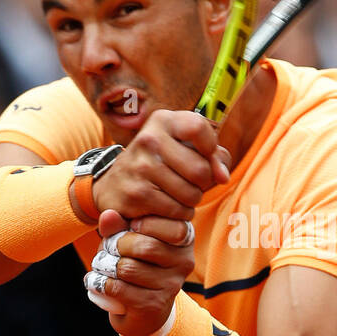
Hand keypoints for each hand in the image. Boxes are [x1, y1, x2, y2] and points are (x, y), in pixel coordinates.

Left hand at [86, 208, 194, 335]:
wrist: (142, 309)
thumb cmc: (135, 262)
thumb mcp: (127, 238)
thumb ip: (118, 225)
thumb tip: (108, 215)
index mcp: (184, 239)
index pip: (172, 226)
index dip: (144, 222)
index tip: (131, 227)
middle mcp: (183, 262)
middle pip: (145, 246)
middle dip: (116, 245)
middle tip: (108, 249)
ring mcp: (171, 285)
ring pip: (128, 268)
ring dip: (105, 266)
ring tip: (102, 266)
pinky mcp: (154, 305)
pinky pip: (118, 288)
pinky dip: (100, 283)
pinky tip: (97, 282)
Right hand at [93, 109, 230, 220]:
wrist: (114, 186)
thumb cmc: (160, 164)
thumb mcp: (183, 149)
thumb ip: (214, 156)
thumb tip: (222, 176)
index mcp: (163, 121)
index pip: (199, 127)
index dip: (210, 148)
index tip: (203, 156)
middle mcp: (149, 139)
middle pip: (201, 169)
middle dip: (202, 183)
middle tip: (189, 183)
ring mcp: (141, 166)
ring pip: (192, 194)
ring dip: (191, 201)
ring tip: (177, 195)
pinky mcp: (137, 194)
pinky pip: (178, 211)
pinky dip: (179, 214)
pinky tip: (166, 207)